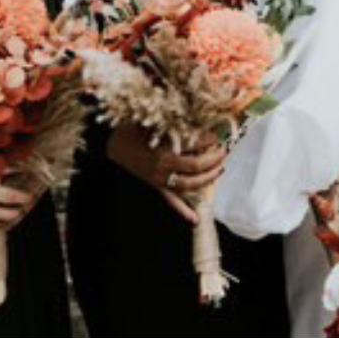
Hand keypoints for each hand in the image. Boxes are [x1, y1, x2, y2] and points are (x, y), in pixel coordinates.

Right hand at [106, 121, 226, 222]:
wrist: (114, 144)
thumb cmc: (134, 127)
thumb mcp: (156, 121)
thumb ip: (176, 122)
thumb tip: (199, 117)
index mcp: (164, 149)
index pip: (195, 146)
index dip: (210, 140)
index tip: (219, 134)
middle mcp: (164, 167)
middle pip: (196, 166)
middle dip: (214, 159)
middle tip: (224, 150)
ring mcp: (160, 180)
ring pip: (189, 185)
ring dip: (207, 179)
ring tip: (220, 169)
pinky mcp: (156, 187)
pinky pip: (171, 201)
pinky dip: (183, 211)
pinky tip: (195, 220)